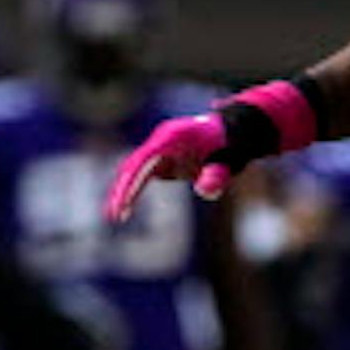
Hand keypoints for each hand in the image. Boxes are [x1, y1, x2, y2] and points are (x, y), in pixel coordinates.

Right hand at [106, 80, 318, 221]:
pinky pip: (140, 174)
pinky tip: (125, 210)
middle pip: (132, 165)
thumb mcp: (229, 162)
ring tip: (114, 217)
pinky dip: (131, 191)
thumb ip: (217, 176)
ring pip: (132, 169)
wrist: (235, 132)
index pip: (143, 161)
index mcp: (173, 138)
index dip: (131, 183)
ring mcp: (159, 147)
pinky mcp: (160, 157)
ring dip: (122, 192)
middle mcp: (161, 140)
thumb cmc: (231, 147)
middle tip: (114, 217)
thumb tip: (206, 190)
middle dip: (121, 191)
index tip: (124, 204)